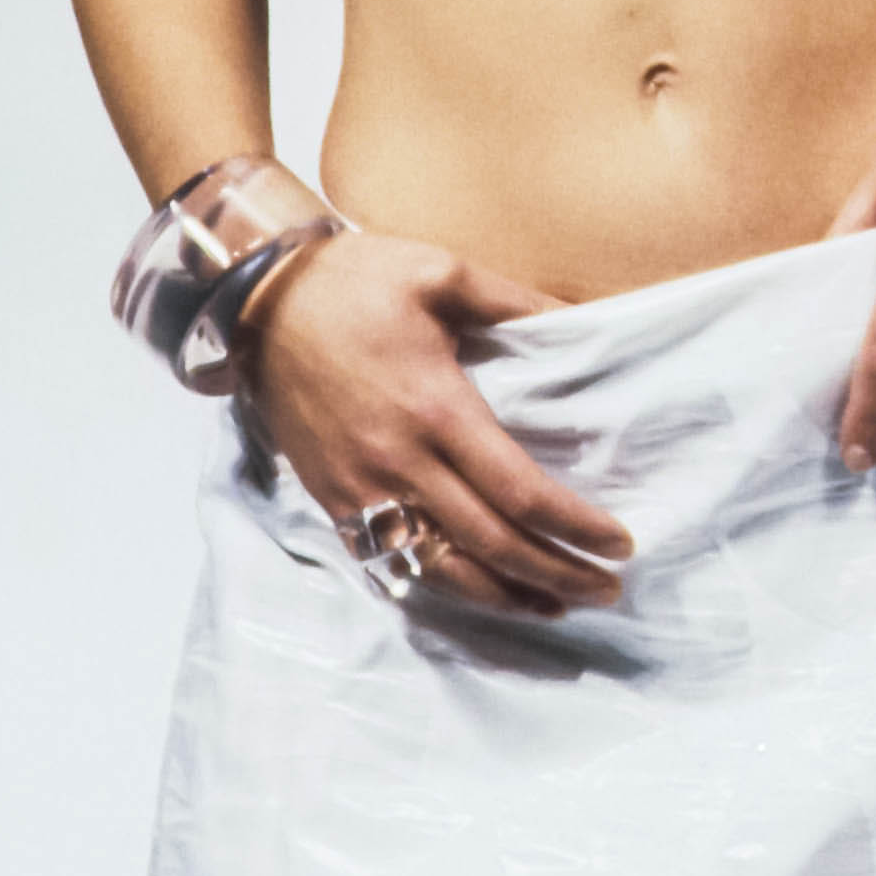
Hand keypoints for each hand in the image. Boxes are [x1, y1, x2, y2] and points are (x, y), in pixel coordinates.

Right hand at [236, 229, 634, 617]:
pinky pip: (390, 561)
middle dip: (557, 574)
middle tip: (606, 590)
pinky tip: (478, 590)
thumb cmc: (354, 280)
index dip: (575, 527)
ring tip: (554, 605)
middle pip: (492, 543)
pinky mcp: (333, 499)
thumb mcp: (441, 271)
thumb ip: (515, 301)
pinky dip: (441, 586)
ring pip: (442, 569)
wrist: (256, 300)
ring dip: (504, 596)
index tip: (619, 542)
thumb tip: (576, 319)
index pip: (520, 491)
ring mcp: (361, 488)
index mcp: (436, 408)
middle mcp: (399, 461)